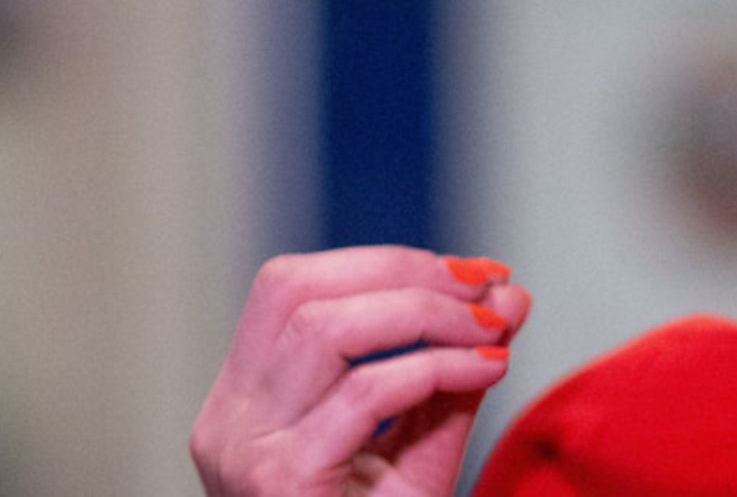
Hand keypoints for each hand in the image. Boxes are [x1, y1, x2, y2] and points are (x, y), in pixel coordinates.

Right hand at [191, 246, 531, 495]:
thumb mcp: (419, 444)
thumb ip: (455, 368)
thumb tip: (508, 294)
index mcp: (245, 401)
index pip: (289, 287)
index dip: (386, 263)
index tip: (476, 273)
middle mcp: (227, 421)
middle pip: (296, 291)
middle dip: (407, 275)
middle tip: (490, 295)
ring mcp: (242, 453)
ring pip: (324, 328)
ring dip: (426, 314)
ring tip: (491, 331)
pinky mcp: (278, 484)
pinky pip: (363, 395)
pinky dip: (437, 367)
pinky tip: (487, 372)